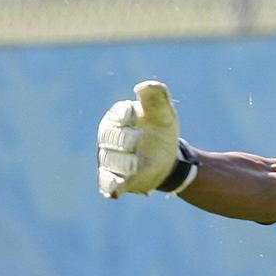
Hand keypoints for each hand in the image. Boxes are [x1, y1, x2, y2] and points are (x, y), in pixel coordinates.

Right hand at [97, 80, 186, 197]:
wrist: (168, 160)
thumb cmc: (161, 132)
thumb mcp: (164, 115)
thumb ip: (156, 99)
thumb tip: (144, 86)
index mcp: (119, 117)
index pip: (117, 114)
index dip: (125, 114)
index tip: (135, 114)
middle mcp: (109, 137)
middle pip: (110, 137)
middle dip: (123, 139)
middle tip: (137, 141)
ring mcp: (110, 158)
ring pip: (110, 160)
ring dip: (123, 162)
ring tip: (136, 164)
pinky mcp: (114, 178)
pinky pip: (107, 182)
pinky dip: (110, 186)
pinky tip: (116, 190)